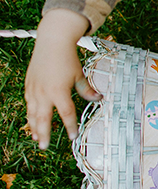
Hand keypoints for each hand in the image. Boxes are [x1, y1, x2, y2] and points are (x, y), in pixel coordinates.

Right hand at [23, 9, 100, 149]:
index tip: (72, 136)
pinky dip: (30, 115)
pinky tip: (32, 121)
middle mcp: (44, 93)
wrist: (52, 42)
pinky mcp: (28, 85)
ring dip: (34, 127)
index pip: (66, 114)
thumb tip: (98, 99)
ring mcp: (34, 89)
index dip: (70, 126)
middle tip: (44, 147)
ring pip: (32, 113)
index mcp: (59, 91)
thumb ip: (86, 89)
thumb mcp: (79, 74)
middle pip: (43, 119)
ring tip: (36, 138)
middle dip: (44, 134)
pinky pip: (28, 104)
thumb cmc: (67, 58)